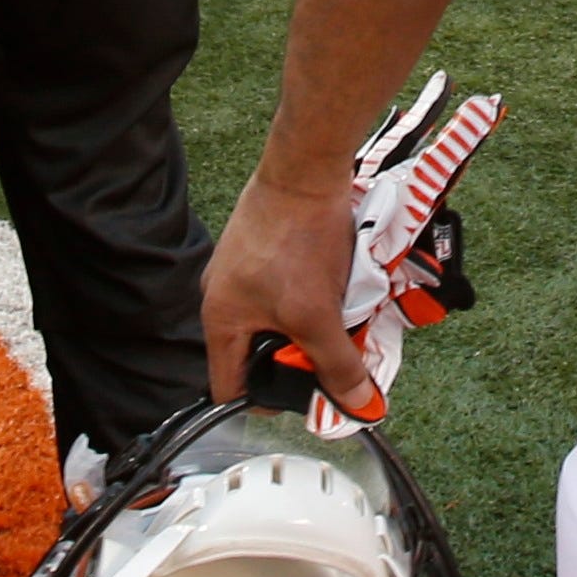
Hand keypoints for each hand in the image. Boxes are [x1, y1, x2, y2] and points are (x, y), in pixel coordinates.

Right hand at [201, 164, 375, 417]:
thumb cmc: (297, 240)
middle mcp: (223, 298)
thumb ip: (336, 364)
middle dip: (297, 360)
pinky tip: (340, 292)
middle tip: (334, 361)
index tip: (305, 400)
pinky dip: (313, 298)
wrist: (305, 170)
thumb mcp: (318, 315)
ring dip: (310, 328)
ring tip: (342, 323)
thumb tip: (357, 406)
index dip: (266, 402)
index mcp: (219, 322)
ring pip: (277, 321)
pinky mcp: (266, 250)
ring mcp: (243, 272)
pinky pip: (287, 291)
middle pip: (257, 354)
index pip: (229, 388)